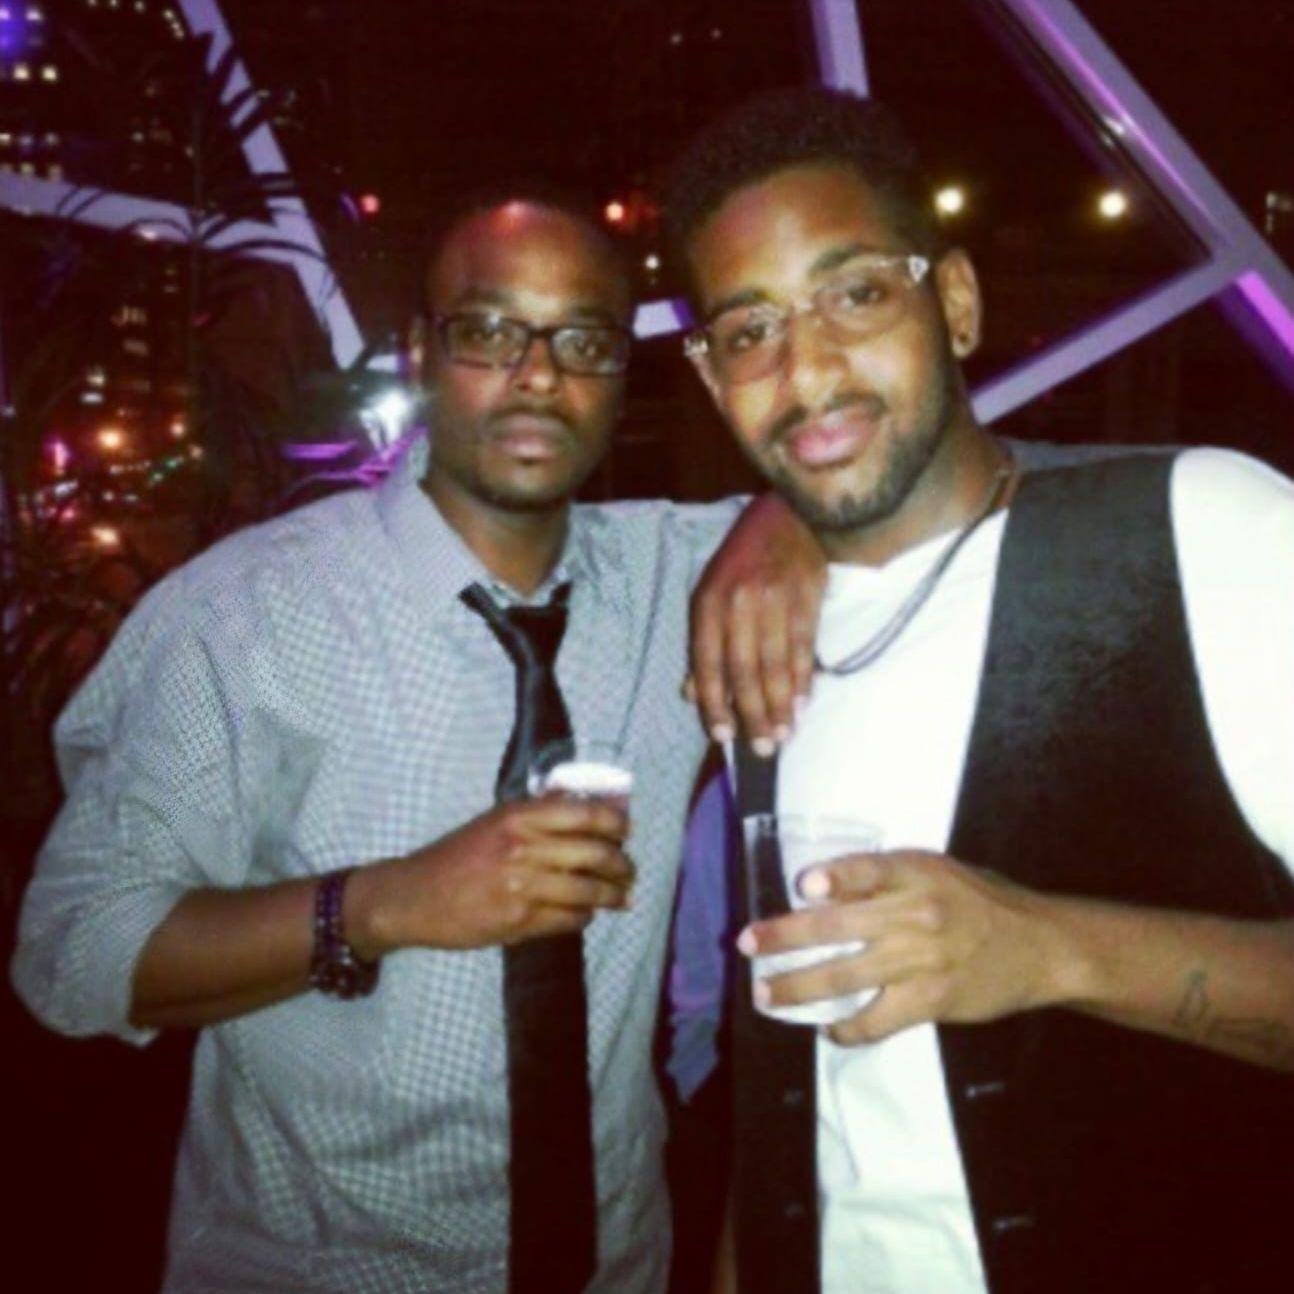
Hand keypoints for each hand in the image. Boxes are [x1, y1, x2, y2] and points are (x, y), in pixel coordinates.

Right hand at [349, 796, 633, 954]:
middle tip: (629, 871)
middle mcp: (524, 847)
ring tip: (622, 897)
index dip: (615, 824)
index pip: (585, 814)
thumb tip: (585, 806)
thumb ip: (537, 814)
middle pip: (595, 854)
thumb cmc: (456, 856)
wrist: (413, 897)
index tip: (626, 832)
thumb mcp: (495, 821)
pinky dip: (585, 916)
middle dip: (622, 865)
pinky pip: (570, 919)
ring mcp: (522, 886)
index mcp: (518, 817)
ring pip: (588, 891)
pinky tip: (586, 913)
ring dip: (613, 896)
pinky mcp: (519, 921)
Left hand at [687, 493, 825, 750]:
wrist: (788, 514)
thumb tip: (693, 695)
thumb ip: (703, 646)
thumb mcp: (711, 594)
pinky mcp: (807, 596)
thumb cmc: (743, 560)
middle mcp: (738, 602)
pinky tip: (804, 703)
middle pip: (744, 670)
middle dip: (753, 713)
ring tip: (784, 734)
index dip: (715, 703)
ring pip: (776, 663)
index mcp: (708, 603)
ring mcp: (775, 598)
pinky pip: (803, 646)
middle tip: (762, 748)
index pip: (709, 663)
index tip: (724, 736)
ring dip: (781, 704)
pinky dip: (803, 679)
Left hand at [738, 850, 1064, 1043]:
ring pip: (844, 976)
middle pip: (836, 924)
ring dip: (798, 988)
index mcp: (914, 872)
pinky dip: (846, 1029)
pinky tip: (827, 1029)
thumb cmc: (977, 901)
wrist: (1039, 946)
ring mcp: (920, 960)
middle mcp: (914, 912)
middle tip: (747, 944)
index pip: (866, 869)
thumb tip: (820, 889)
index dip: (834, 878)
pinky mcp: (930, 1000)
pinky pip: (875, 1020)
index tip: (802, 886)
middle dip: (784, 936)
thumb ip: (884, 877)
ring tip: (766, 995)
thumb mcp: (934, 871)